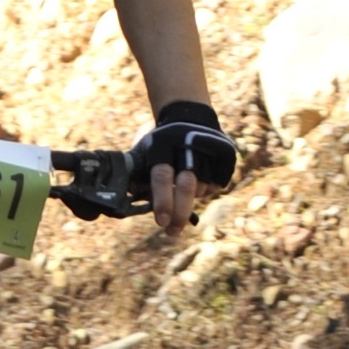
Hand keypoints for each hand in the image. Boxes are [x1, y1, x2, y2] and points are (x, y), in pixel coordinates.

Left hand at [131, 97, 236, 234]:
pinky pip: (217, 186)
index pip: (162, 176)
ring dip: (192, 199)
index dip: (162, 201)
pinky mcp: (226, 155)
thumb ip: (135, 175)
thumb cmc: (159, 144)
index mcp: (162, 144)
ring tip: (183, 190)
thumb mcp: (144, 151)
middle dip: (180, 213)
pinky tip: (198, 180)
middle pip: (187, 187)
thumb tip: (122, 205)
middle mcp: (188, 145)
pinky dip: (207, 191)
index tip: (161, 222)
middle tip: (172, 232)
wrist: (190, 116)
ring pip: (203, 189)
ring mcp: (210, 149)